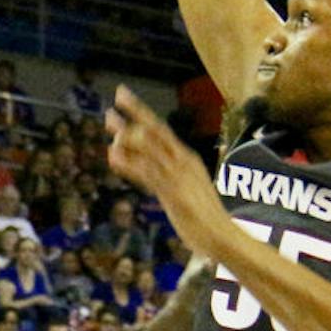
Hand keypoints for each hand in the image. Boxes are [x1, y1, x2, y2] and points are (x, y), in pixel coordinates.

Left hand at [105, 85, 235, 261]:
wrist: (221, 235)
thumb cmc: (202, 215)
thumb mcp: (182, 190)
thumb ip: (161, 179)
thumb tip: (143, 172)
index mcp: (186, 158)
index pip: (162, 130)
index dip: (142, 113)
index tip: (124, 97)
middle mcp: (183, 160)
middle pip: (157, 130)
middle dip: (137, 112)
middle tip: (117, 95)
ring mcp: (178, 175)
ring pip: (151, 147)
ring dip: (128, 132)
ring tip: (109, 119)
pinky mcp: (172, 191)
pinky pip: (148, 173)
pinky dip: (129, 163)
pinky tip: (112, 155)